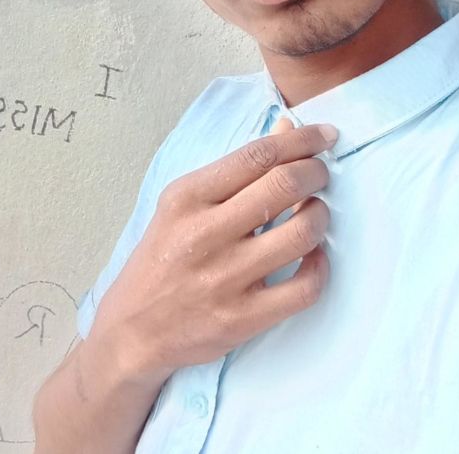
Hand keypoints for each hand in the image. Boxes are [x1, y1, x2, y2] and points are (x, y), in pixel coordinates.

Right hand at [92, 121, 336, 382]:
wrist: (134, 328)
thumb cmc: (162, 257)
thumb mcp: (183, 204)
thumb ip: (235, 169)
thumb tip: (285, 130)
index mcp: (187, 197)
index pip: (256, 155)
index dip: (301, 140)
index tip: (324, 136)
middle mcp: (204, 233)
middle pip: (284, 186)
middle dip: (316, 172)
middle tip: (321, 174)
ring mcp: (224, 278)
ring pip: (301, 234)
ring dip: (321, 215)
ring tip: (315, 212)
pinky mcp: (242, 318)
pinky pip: (304, 287)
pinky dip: (320, 266)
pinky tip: (314, 256)